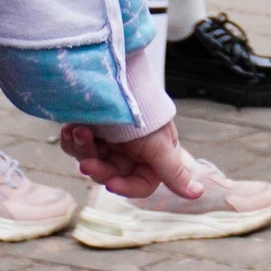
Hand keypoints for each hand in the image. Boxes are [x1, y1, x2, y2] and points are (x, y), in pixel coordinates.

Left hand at [59, 121, 202, 200]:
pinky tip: (71, 129)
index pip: (140, 184)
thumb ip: (173, 171)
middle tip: (87, 160)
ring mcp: (107, 142)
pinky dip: (72, 139)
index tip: (111, 184)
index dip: (126, 187)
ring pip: (90, 161)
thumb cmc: (144, 110)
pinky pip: (75, 147)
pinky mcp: (89, 132)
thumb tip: (198, 193)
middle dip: (98, 167)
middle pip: (110, 175)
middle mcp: (129, 152)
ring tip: (79, 131)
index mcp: (151, 157)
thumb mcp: (158, 143)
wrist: (117, 77)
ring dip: (83, 149)